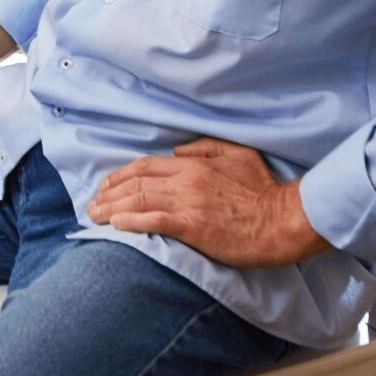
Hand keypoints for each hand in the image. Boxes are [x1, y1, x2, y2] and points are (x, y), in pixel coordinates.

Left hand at [87, 139, 332, 268]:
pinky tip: (116, 225)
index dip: (122, 175)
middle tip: (92, 204)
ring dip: (112, 208)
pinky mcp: (193, 227)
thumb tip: (179, 150)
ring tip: (95, 216)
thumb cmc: (264, 190)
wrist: (282, 220)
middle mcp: (186, 181)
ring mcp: (188, 204)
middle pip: (137, 182)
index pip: (147, 166)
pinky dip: (132, 221)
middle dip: (109, 192)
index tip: (107, 185)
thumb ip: (206, 148)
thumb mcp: (238, 155)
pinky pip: (154, 221)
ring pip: (139, 200)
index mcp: (194, 164)